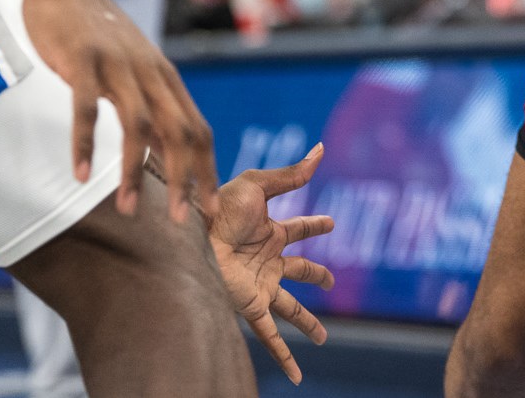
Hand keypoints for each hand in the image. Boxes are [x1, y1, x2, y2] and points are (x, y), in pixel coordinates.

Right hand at [23, 0, 219, 222]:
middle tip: (181, 221)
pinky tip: (80, 174)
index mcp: (165, 78)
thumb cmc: (98, 32)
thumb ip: (149, 102)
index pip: (199, 130)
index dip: (207, 171)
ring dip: (134, 171)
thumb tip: (161, 148)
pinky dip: (85, 144)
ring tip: (126, 209)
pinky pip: (86, 109)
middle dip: (184, 180)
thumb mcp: (134, 67)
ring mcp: (118, 65)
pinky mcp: (83, 60)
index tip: (209, 210)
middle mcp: (150, 72)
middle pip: (179, 132)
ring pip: (137, 126)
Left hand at [210, 144, 336, 384]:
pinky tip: (296, 375)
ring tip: (322, 338)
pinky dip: (285, 357)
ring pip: (293, 309)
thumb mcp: (259, 185)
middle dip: (317, 276)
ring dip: (307, 325)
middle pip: (300, 271)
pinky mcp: (252, 307)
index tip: (332, 223)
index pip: (299, 230)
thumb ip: (292, 174)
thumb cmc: (220, 208)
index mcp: (270, 232)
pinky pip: (272, 336)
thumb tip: (322, 150)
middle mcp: (267, 261)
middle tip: (330, 282)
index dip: (316, 226)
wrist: (193, 239)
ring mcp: (261, 287)